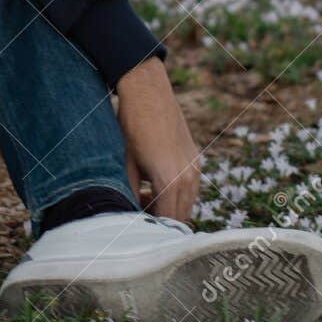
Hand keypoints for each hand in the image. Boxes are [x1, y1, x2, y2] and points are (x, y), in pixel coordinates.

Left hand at [115, 57, 201, 222]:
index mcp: (170, 182)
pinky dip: (176, 192)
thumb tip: (130, 212)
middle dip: (161, 221)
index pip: (168, 223)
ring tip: (144, 195)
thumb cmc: (131, 126)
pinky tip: (155, 182)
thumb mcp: (125, 163)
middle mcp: (188, 178)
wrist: (147, 91)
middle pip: (181, 217)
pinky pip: (190, 187)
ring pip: (187, 203)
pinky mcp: (195, 159)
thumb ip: (131, 192)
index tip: (136, 227)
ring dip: (169, 207)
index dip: (152, 230)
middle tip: (137, 213)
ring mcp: (195, 168)